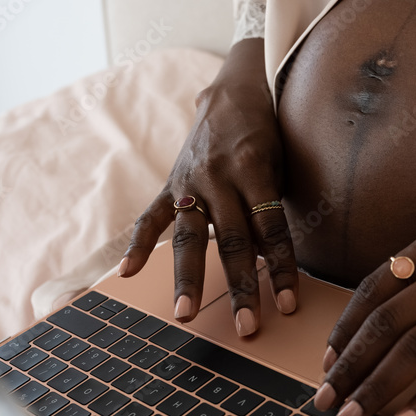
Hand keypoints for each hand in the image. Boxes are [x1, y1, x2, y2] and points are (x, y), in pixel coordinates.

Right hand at [120, 39, 297, 334]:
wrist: (236, 88)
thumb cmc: (271, 131)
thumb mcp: (282, 161)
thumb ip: (275, 205)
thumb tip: (277, 260)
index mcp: (253, 168)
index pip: (271, 230)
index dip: (282, 269)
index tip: (289, 305)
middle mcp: (218, 177)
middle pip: (232, 242)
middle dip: (241, 287)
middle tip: (248, 327)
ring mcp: (190, 181)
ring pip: (189, 238)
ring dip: (188, 279)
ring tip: (185, 315)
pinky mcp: (171, 184)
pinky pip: (151, 218)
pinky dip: (139, 246)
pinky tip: (127, 274)